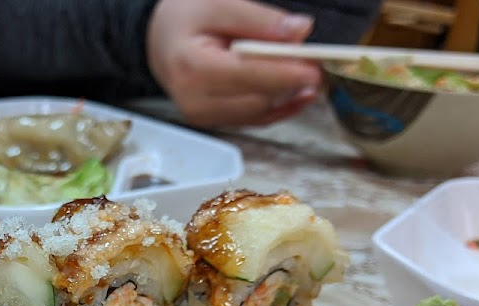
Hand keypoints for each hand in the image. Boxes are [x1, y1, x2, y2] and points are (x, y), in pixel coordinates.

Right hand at [146, 0, 322, 127]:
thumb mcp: (217, 4)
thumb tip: (300, 31)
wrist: (160, 41)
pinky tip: (299, 93)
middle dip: (289, 82)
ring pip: (260, 111)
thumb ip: (258, 18)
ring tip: (308, 73)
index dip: (283, 73)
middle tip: (318, 63)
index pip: (245, 75)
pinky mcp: (214, 122)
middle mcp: (194, 99)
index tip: (313, 67)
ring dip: (288, 94)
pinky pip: (255, 119)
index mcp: (191, 67)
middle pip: (256, 98)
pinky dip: (280, 106)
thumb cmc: (185, 19)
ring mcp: (203, 115)